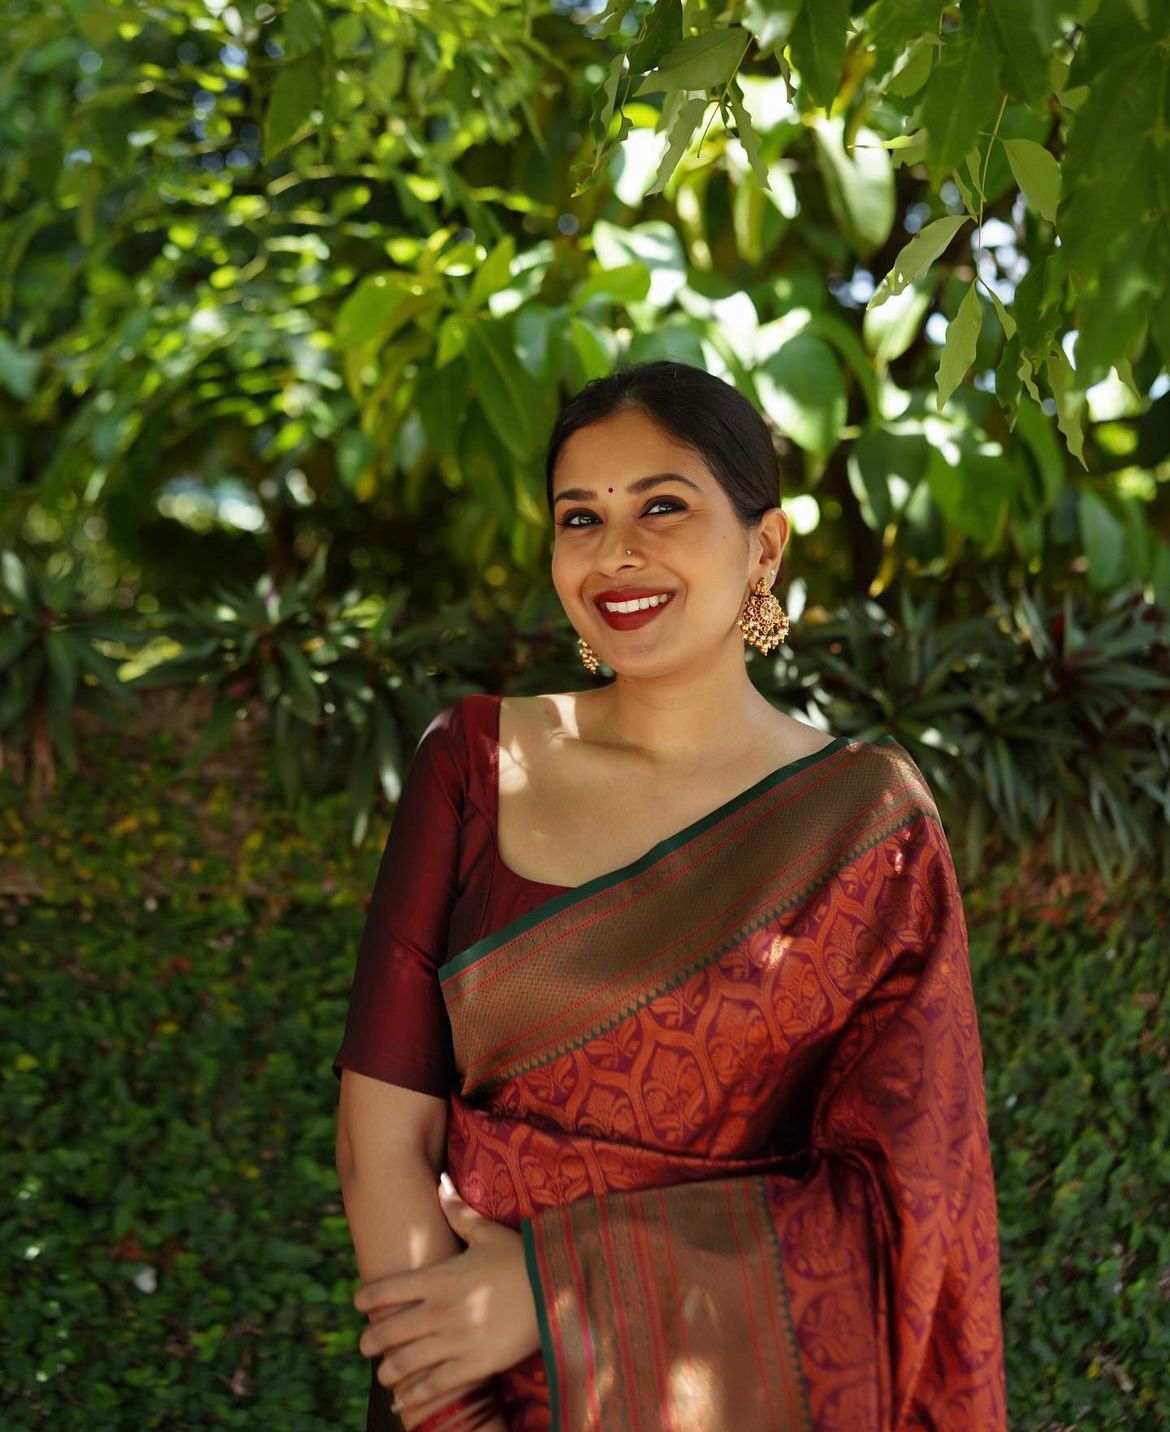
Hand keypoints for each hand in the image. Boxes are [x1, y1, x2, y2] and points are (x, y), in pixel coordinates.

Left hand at [354, 1172, 540, 1418]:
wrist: (556, 1290)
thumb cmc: (521, 1258)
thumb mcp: (488, 1233)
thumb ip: (458, 1213)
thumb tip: (441, 1183)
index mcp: (439, 1278)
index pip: (387, 1290)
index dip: (366, 1299)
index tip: (358, 1304)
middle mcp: (439, 1311)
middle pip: (388, 1332)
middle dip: (370, 1341)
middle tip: (364, 1344)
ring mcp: (454, 1341)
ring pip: (404, 1364)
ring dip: (388, 1370)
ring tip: (384, 1372)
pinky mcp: (473, 1366)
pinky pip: (434, 1387)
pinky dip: (414, 1397)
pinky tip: (403, 1401)